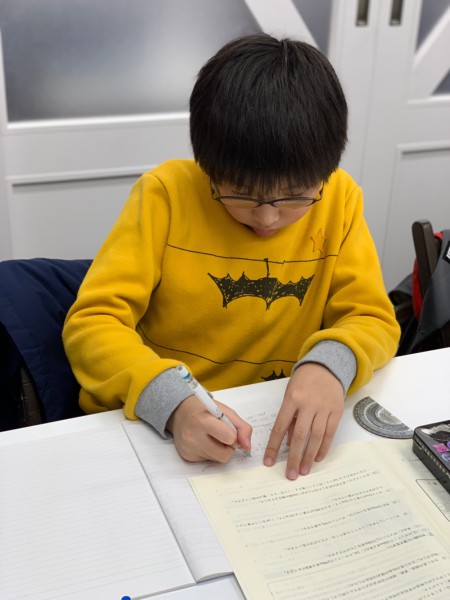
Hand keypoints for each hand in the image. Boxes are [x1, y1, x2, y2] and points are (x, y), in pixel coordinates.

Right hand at [167, 394, 251, 462]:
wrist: (180, 412)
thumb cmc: (204, 409)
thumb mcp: (225, 410)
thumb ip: (242, 427)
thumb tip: (247, 447)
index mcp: (203, 420)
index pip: (229, 437)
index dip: (233, 435)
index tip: (229, 429)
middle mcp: (193, 436)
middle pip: (225, 454)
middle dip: (229, 446)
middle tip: (222, 435)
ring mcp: (189, 448)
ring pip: (218, 459)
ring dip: (220, 450)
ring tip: (212, 437)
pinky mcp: (187, 457)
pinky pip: (208, 461)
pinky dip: (210, 452)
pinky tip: (203, 441)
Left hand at [263, 363, 343, 478]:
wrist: (326, 367)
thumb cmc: (303, 382)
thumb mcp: (290, 394)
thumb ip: (289, 417)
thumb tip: (287, 443)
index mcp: (292, 399)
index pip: (280, 426)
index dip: (274, 446)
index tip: (269, 462)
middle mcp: (308, 404)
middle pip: (300, 435)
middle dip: (294, 457)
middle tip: (290, 475)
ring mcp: (324, 408)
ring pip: (316, 437)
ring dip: (309, 456)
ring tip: (304, 471)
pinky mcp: (336, 411)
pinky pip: (330, 433)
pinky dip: (323, 448)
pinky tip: (317, 458)